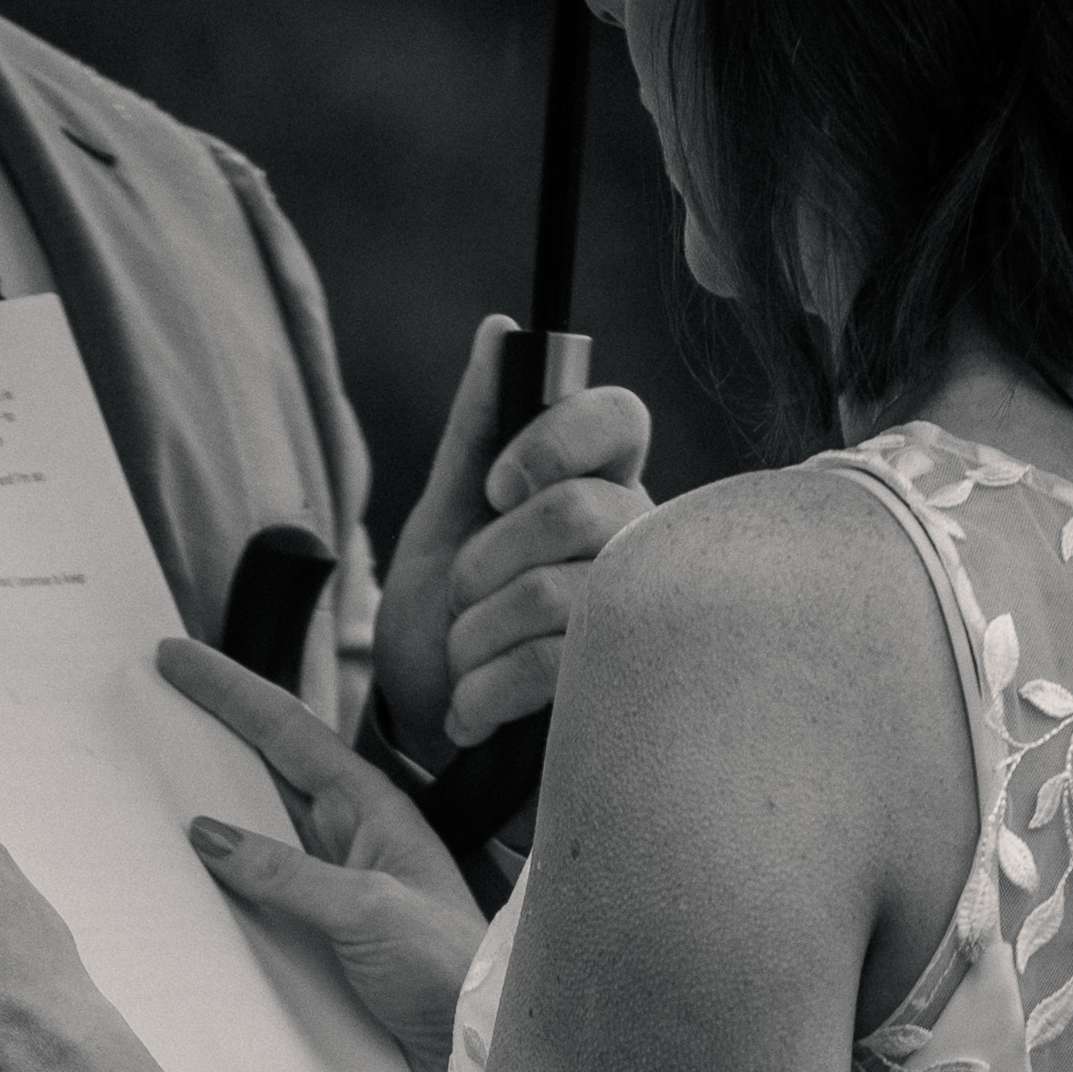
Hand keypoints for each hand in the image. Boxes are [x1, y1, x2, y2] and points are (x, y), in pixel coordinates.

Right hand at [155, 637, 485, 1071]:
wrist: (475, 1047)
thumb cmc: (447, 970)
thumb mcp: (366, 911)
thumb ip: (285, 873)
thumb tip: (207, 834)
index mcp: (370, 809)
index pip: (285, 730)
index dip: (227, 690)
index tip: (174, 658)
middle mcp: (348, 836)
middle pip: (263, 769)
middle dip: (206, 735)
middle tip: (145, 706)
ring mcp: (332, 883)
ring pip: (254, 831)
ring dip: (203, 810)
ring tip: (143, 787)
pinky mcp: (321, 931)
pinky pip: (256, 891)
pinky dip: (216, 878)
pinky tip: (177, 880)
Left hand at [374, 313, 652, 766]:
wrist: (433, 741)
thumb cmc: (443, 627)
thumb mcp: (443, 522)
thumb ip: (476, 432)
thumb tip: (500, 330)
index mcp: (599, 488)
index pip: (619, 416)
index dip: (554, 440)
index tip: (497, 488)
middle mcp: (636, 547)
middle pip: (571, 511)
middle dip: (481, 562)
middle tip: (461, 599)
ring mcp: (638, 624)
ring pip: (552, 595)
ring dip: (471, 637)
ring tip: (462, 666)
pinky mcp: (623, 697)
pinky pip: (550, 670)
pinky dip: (482, 692)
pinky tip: (473, 712)